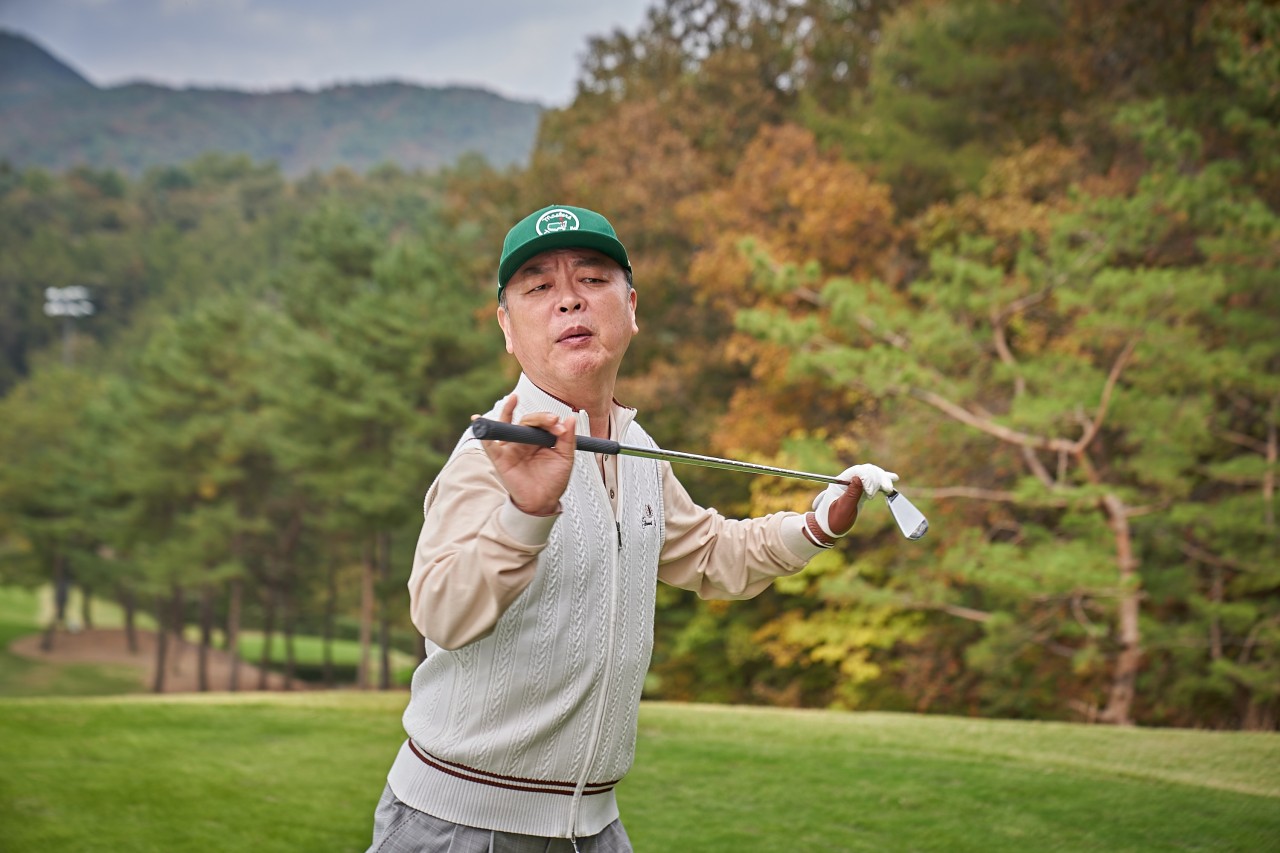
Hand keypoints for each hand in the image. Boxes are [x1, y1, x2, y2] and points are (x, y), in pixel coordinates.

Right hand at [473, 395, 575, 515]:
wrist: (544, 502)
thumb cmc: (553, 481)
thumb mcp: (565, 458)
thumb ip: (567, 439)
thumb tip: (570, 418)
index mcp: (539, 439)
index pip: (542, 421)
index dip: (550, 420)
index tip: (561, 428)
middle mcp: (524, 440)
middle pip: (527, 420)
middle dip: (540, 417)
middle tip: (553, 421)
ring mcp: (511, 448)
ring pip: (507, 424)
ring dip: (508, 410)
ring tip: (512, 399)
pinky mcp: (500, 459)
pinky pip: (489, 444)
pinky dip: (484, 433)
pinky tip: (479, 421)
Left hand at [807, 463, 899, 543]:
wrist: (828, 528)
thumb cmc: (833, 521)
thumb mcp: (842, 509)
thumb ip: (851, 494)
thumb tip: (858, 477)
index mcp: (839, 482)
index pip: (857, 471)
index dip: (868, 478)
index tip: (871, 494)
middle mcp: (847, 480)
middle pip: (866, 470)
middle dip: (877, 479)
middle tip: (885, 490)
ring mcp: (854, 485)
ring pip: (871, 475)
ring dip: (882, 479)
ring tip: (889, 488)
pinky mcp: (861, 491)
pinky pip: (873, 482)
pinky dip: (882, 481)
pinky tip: (893, 479)